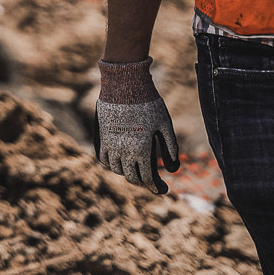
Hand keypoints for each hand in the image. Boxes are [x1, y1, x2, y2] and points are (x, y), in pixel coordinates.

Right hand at [95, 57, 179, 193]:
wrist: (124, 84)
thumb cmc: (148, 103)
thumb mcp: (165, 124)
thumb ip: (171, 147)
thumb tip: (173, 169)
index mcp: (141, 150)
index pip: (147, 178)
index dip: (156, 187)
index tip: (163, 190)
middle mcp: (123, 150)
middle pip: (131, 176)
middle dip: (142, 182)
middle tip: (151, 182)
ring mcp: (110, 144)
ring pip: (116, 169)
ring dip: (127, 173)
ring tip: (136, 171)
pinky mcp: (100, 136)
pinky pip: (103, 158)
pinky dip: (112, 163)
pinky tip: (120, 161)